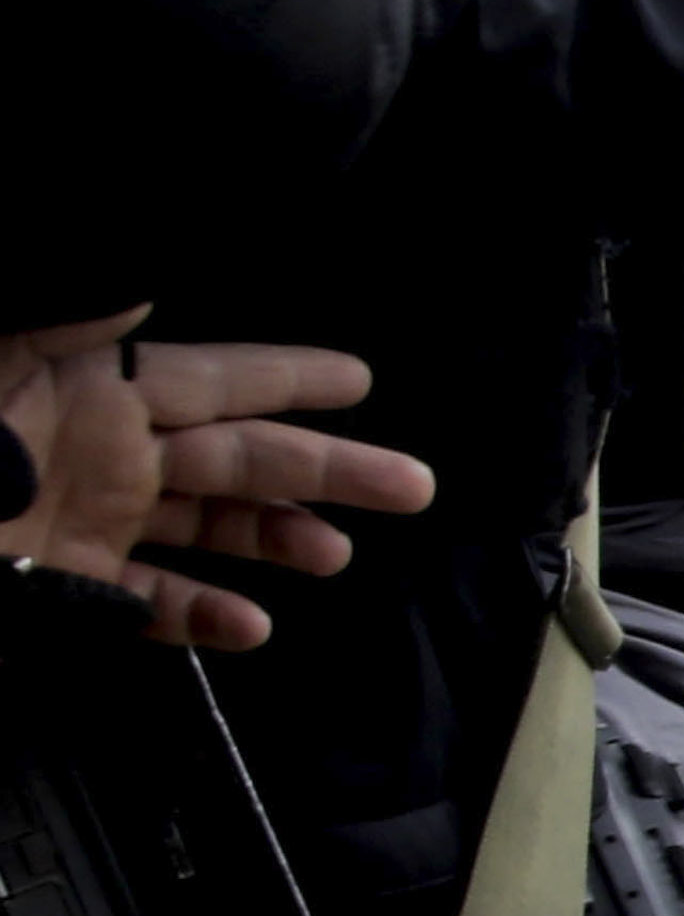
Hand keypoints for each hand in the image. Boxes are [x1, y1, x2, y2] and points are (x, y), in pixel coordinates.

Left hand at [0, 314, 430, 649]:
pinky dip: (201, 617)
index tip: (359, 380)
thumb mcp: (1, 352)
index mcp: (96, 388)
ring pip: (208, 531)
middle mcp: (105, 451)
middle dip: (326, 469)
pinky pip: (145, 605)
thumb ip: (74, 321)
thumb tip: (145, 290)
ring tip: (333, 556)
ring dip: (277, 542)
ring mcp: (88, 521)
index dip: (290, 378)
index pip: (215, 378)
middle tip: (410, 485)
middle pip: (237, 457)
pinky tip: (253, 625)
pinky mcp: (62, 587)